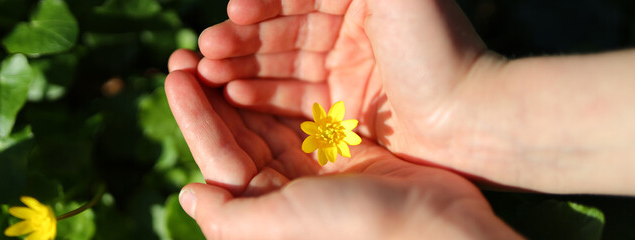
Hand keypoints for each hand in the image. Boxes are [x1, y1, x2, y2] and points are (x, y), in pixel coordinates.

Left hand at [166, 49, 519, 239]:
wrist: (435, 229)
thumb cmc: (354, 228)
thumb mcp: (280, 222)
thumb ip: (228, 217)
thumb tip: (187, 195)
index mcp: (262, 209)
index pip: (216, 153)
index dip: (193, 113)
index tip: (175, 73)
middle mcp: (282, 190)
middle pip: (236, 134)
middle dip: (210, 94)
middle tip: (188, 52)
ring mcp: (313, 170)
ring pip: (264, 119)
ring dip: (240, 84)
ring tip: (217, 48)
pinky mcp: (343, 152)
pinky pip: (300, 114)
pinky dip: (280, 88)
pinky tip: (265, 61)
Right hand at [195, 0, 516, 187]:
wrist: (472, 119)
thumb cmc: (438, 49)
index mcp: (361, 0)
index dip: (263, 2)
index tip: (234, 9)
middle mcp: (351, 32)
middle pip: (283, 30)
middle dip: (242, 38)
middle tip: (206, 49)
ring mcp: (345, 72)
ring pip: (281, 64)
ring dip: (243, 66)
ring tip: (208, 72)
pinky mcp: (342, 109)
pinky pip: (292, 98)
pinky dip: (262, 94)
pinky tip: (234, 95)